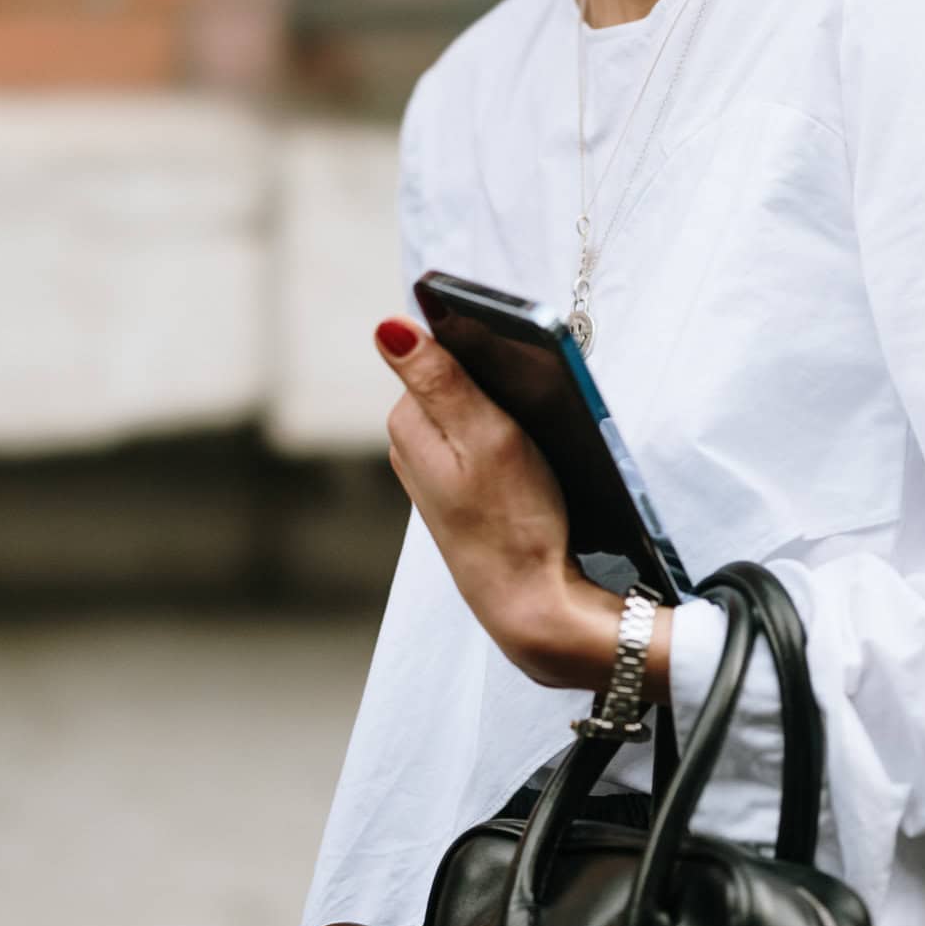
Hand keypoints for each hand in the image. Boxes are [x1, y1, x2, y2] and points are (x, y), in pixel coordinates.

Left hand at [373, 317, 670, 696]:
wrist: (530, 600)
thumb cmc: (513, 519)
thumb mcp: (485, 435)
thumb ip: (439, 377)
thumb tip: (388, 324)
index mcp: (407, 423)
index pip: (440, 352)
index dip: (486, 355)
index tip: (520, 376)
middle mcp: (410, 446)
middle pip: (457, 382)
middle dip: (497, 388)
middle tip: (532, 418)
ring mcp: (434, 473)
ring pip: (472, 415)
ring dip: (507, 419)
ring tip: (536, 449)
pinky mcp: (459, 493)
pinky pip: (482, 446)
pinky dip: (509, 447)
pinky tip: (530, 472)